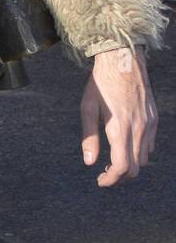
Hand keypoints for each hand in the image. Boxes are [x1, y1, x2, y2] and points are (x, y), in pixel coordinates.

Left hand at [81, 47, 156, 185]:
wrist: (122, 61)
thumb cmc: (101, 84)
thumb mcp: (88, 109)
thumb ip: (89, 138)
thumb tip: (89, 162)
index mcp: (120, 128)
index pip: (122, 166)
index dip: (112, 179)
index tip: (101, 181)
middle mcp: (139, 129)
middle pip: (135, 168)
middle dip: (120, 176)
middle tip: (104, 175)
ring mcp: (150, 124)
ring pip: (144, 158)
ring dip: (130, 165)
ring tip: (112, 162)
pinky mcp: (154, 119)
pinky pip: (149, 144)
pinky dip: (138, 152)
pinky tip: (124, 146)